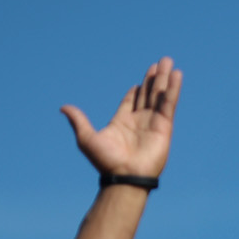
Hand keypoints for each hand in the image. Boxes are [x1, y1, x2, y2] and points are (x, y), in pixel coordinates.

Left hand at [62, 58, 182, 180]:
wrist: (124, 176)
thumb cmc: (106, 161)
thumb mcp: (86, 138)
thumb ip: (78, 120)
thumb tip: (63, 108)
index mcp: (122, 122)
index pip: (131, 101)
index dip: (136, 90)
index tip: (139, 82)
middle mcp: (139, 121)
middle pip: (147, 94)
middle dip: (152, 78)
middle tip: (158, 62)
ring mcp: (153, 123)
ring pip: (159, 95)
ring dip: (163, 78)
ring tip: (168, 61)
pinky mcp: (164, 126)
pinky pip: (169, 103)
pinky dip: (173, 89)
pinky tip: (175, 75)